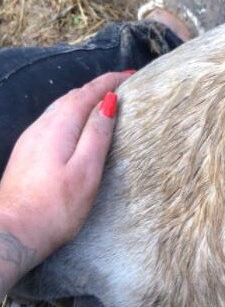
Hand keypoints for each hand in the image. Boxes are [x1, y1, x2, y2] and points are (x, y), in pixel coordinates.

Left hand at [0, 71, 130, 269]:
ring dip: (83, 100)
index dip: (109, 82)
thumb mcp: (85, 171)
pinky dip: (71, 115)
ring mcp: (31, 139)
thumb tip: (108, 102)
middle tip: (122, 86)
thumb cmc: (54, 208)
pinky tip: (77, 127)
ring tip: (104, 102)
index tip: (130, 75)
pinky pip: (53, 122)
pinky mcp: (27, 153)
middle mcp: (41, 127)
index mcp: (59, 127)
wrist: (12, 231)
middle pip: (72, 97)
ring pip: (60, 108)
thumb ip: (97, 134)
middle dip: (98, 87)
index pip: (87, 93)